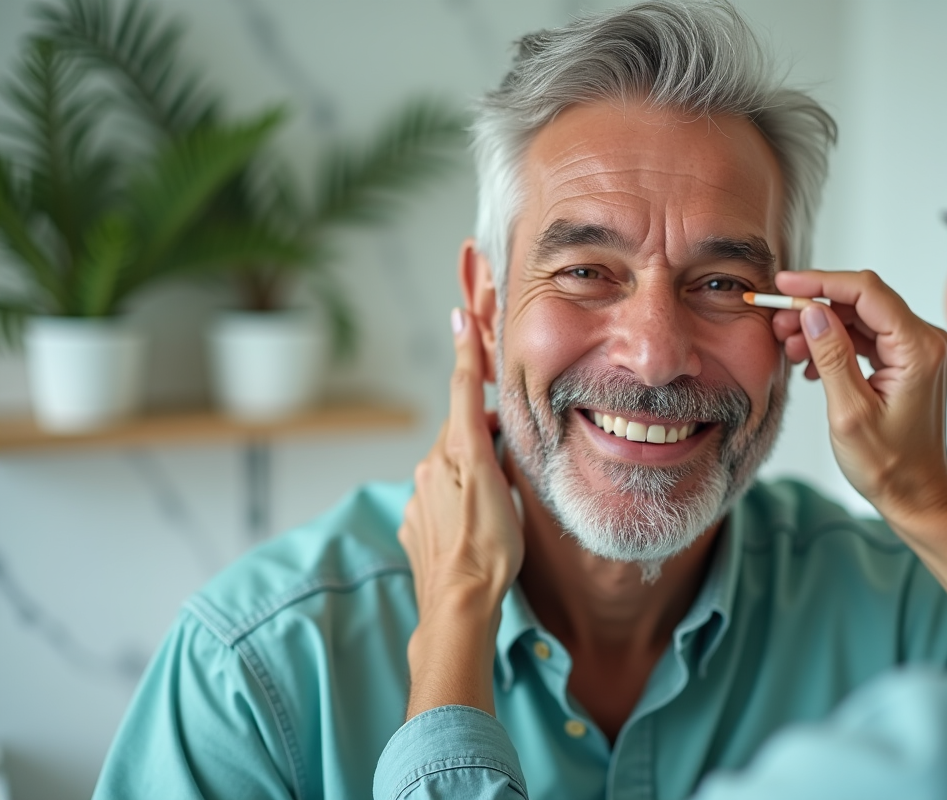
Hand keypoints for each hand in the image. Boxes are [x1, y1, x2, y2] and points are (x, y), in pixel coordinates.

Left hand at [399, 308, 523, 718]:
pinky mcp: (416, 532)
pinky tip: (477, 524)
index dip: (468, 357)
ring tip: (498, 496)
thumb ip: (475, 426)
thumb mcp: (489, 478)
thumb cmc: (487, 546)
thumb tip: (469, 385)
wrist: (459, 607)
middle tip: (511, 446)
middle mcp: (426, 473)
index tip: (463, 317)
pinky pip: (441, 504)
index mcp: (446, 455)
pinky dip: (458, 503)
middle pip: (457, 436)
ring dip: (470, 471)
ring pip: (449, 471)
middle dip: (480, 434)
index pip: (460, 394)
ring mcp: (418, 504)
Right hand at [771, 270, 946, 628]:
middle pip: (861, 300)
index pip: (866, 291)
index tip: (783, 286)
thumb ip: (831, 356)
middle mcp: (924, 341)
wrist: (917, 496)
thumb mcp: (849, 412)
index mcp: (918, 349)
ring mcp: (916, 350)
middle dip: (814, 306)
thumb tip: (811, 311)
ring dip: (820, 326)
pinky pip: (864, 337)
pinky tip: (809, 364)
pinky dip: (833, 343)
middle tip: (776, 323)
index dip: (820, 282)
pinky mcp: (905, 361)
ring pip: (859, 318)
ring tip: (788, 347)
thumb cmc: (890, 466)